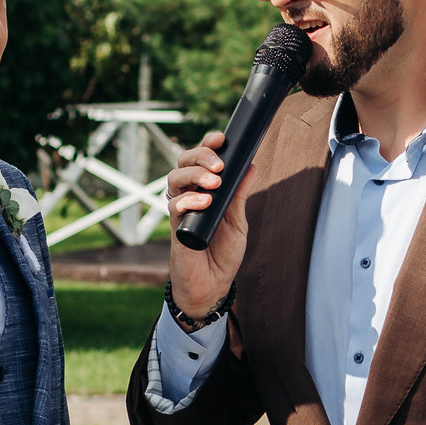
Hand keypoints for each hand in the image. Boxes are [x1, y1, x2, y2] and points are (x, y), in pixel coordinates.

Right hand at [168, 132, 249, 317]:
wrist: (212, 286)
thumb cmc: (222, 253)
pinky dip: (188, 200)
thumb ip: (240, 195)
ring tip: (214, 182)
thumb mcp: (237, 221)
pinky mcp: (176, 227)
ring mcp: (181, 210)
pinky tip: (203, 202)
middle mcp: (189, 196)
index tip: (221, 138)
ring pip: (174, 178)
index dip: (208, 145)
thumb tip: (251, 166)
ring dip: (194, 175)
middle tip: (219, 165)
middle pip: (183, 162)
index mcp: (205, 190)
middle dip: (200, 156)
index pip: (200, 160)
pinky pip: (174, 205)